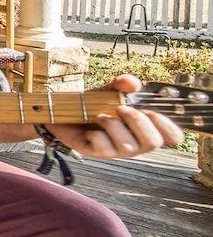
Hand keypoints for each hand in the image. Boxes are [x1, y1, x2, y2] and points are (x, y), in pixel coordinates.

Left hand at [47, 75, 184, 157]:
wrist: (63, 110)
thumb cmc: (94, 103)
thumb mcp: (109, 90)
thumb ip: (122, 84)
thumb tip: (132, 83)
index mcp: (145, 128)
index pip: (173, 136)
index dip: (168, 126)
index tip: (151, 111)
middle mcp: (136, 142)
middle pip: (153, 143)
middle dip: (139, 122)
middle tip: (122, 109)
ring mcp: (117, 150)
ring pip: (129, 147)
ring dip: (115, 126)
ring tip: (102, 115)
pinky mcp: (97, 153)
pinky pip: (104, 149)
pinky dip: (97, 135)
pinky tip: (90, 128)